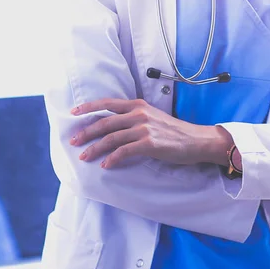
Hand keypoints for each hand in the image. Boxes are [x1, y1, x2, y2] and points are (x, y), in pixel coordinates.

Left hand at [69, 98, 229, 168]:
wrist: (196, 140)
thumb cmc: (174, 131)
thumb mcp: (152, 117)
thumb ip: (134, 118)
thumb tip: (113, 126)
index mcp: (138, 105)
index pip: (107, 103)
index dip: (88, 107)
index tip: (73, 113)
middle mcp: (138, 114)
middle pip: (104, 122)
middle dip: (86, 132)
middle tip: (73, 141)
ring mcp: (144, 128)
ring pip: (111, 138)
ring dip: (95, 148)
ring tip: (84, 156)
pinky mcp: (149, 144)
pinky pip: (124, 152)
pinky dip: (112, 159)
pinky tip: (105, 165)